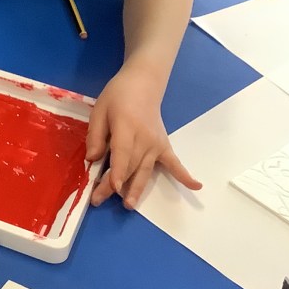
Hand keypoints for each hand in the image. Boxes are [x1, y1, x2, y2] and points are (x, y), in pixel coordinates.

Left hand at [87, 64, 201, 208]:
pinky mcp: (164, 145)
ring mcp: (156, 143)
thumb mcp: (99, 111)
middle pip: (129, 166)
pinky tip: (196, 186)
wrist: (143, 84)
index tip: (113, 188)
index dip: (117, 172)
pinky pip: (174, 162)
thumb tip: (93, 158)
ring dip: (137, 189)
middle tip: (98, 200)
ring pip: (145, 170)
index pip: (122, 154)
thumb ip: (95, 135)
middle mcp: (144, 139)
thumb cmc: (118, 97)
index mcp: (126, 128)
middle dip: (115, 186)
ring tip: (130, 205)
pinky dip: (184, 175)